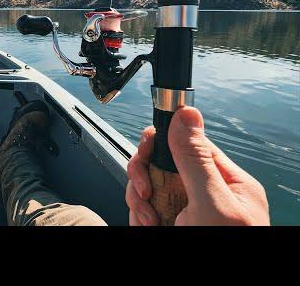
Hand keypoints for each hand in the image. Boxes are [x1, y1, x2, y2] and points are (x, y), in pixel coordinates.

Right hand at [126, 106, 269, 225]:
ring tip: (148, 218)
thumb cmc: (228, 252)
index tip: (144, 152)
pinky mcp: (169, 222)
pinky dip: (138, 216)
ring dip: (138, 200)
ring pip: (147, 185)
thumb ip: (196, 160)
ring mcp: (184, 209)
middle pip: (160, 162)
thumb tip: (186, 114)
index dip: (160, 143)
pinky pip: (143, 208)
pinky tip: (147, 225)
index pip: (187, 143)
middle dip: (144, 174)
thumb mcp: (212, 204)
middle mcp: (205, 192)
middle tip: (143, 190)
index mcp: (227, 181)